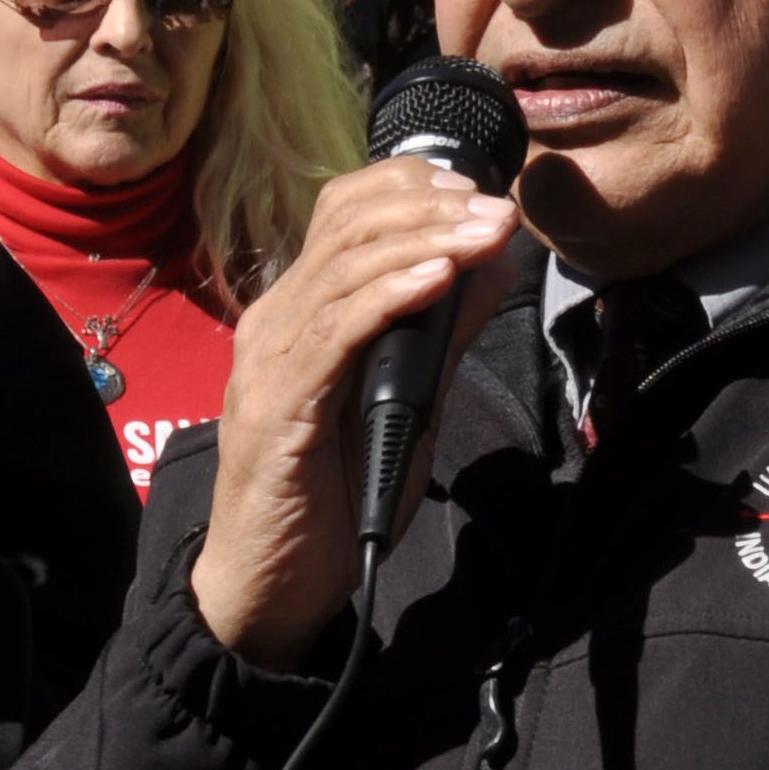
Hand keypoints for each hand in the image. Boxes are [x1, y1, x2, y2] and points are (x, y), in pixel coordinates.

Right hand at [191, 155, 521, 669]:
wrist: (271, 585)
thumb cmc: (334, 493)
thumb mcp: (409, 399)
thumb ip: (444, 333)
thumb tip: (493, 264)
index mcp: (299, 309)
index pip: (345, 209)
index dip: (413, 185)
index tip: (482, 189)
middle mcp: (275, 319)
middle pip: (348, 225)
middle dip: (431, 205)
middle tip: (499, 207)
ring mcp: (270, 359)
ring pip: (344, 267)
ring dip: (424, 241)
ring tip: (486, 232)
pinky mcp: (277, 405)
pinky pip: (334, 332)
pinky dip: (390, 297)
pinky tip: (438, 280)